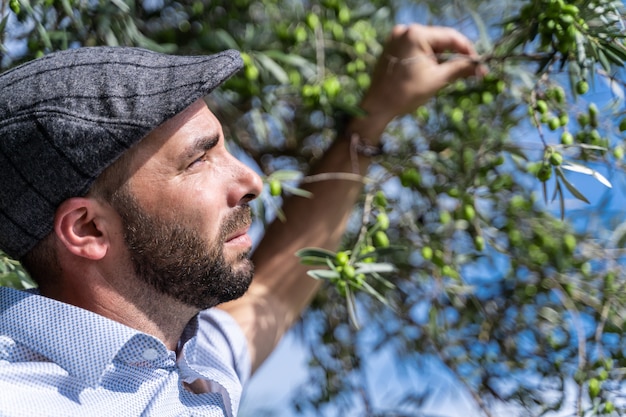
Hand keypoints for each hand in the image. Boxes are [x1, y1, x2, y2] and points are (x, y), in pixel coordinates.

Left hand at [360, 24, 483, 128]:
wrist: (377, 107)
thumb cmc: (406, 93)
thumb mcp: (437, 80)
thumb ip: (460, 69)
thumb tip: (480, 68)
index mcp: (416, 34)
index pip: (450, 36)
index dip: (467, 50)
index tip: (479, 64)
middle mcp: (405, 30)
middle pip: (439, 40)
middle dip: (455, 55)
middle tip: (469, 70)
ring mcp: (397, 38)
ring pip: (429, 45)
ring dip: (442, 58)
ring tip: (453, 74)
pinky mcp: (392, 47)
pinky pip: (417, 49)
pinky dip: (428, 59)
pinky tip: (436, 71)